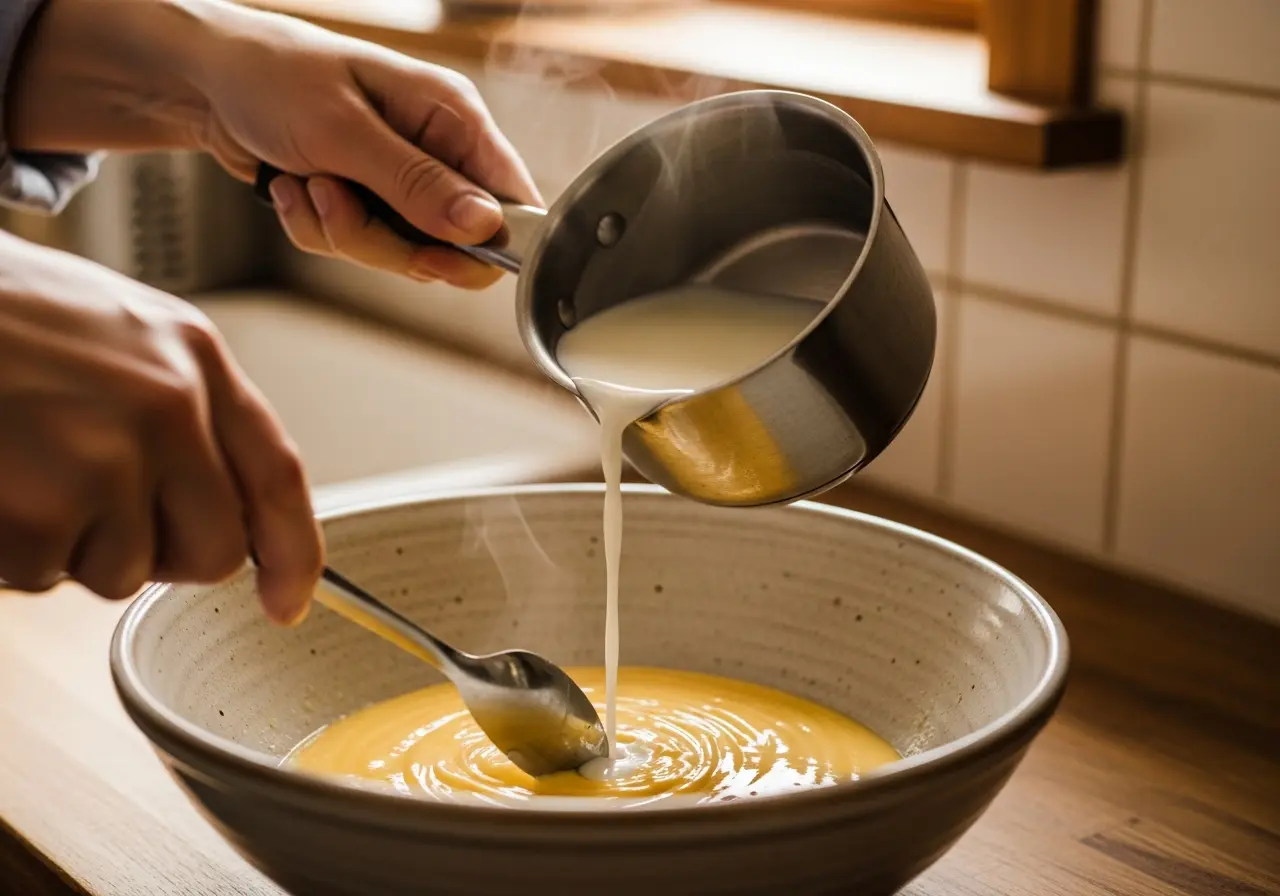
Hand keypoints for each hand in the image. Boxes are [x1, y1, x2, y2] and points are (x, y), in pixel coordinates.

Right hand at [0, 232, 321, 621]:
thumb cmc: (5, 316)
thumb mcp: (123, 333)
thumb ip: (187, 412)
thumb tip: (233, 517)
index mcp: (195, 357)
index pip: (277, 476)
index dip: (294, 553)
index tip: (287, 602)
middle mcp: (169, 406)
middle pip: (215, 549)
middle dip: (164, 556)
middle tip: (97, 512)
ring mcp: (107, 456)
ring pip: (125, 572)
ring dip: (74, 547)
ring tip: (26, 468)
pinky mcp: (43, 505)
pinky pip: (47, 575)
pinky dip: (15, 551)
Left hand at [8, 0, 540, 287]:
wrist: (203, 80)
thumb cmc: (272, 76)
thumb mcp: (344, 131)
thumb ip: (417, 184)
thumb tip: (484, 227)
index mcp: (453, 117)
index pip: (511, 200)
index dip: (484, 242)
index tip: (434, 254)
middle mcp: (436, 152)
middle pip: (452, 243)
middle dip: (386, 238)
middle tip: (338, 200)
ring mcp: (401, 182)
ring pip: (401, 253)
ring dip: (343, 232)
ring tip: (307, 182)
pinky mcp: (368, 202)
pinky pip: (360, 248)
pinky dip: (318, 230)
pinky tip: (293, 187)